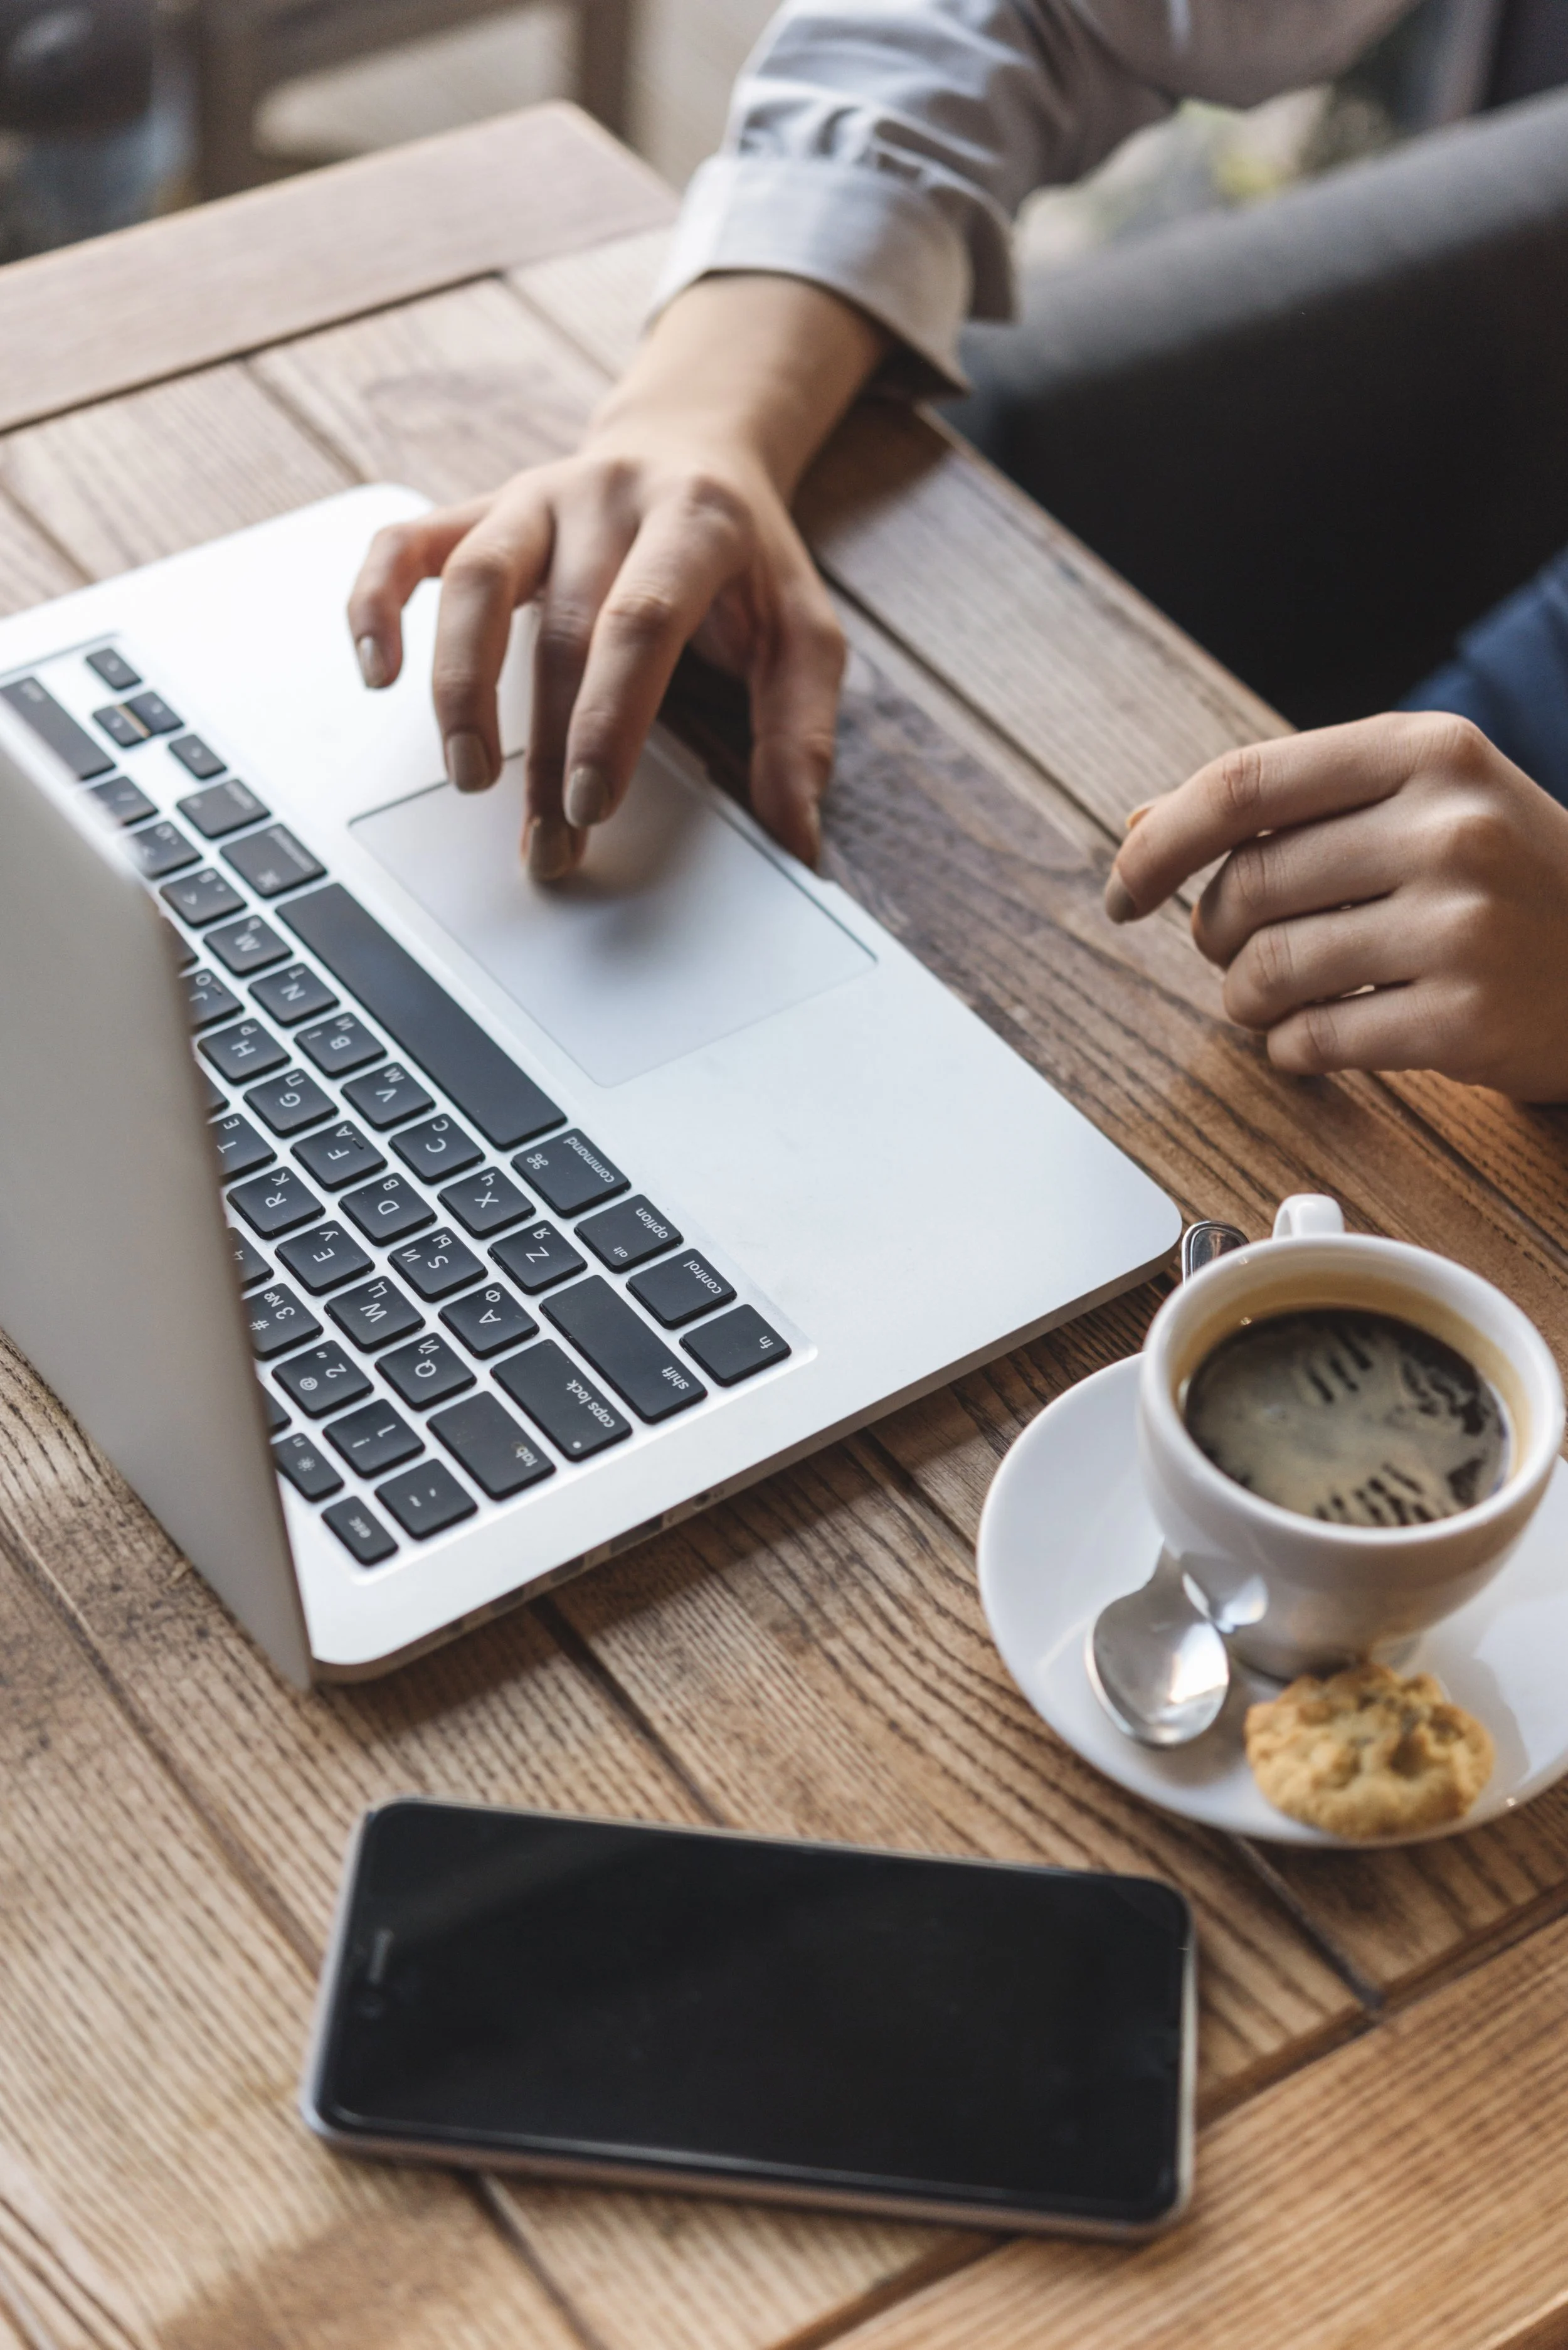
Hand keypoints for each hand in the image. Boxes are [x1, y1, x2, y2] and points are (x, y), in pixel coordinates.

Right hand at [347, 275, 886, 879]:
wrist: (694, 446)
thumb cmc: (746, 562)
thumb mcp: (804, 633)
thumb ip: (801, 734)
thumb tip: (798, 843)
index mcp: (694, 519)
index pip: (641, 620)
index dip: (609, 718)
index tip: (591, 805)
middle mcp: (605, 496)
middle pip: (560, 627)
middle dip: (545, 747)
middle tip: (545, 842)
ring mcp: (532, 496)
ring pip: (473, 582)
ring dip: (461, 685)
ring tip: (468, 775)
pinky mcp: (478, 507)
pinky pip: (405, 544)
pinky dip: (376, 602)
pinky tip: (377, 671)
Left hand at [1102, 712, 1567, 1100]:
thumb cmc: (1506, 880)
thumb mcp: (1418, 803)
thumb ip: (1287, 807)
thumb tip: (1141, 822)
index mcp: (1425, 752)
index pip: (1243, 785)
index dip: (1160, 843)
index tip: (1122, 886)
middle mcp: (1447, 827)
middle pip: (1244, 888)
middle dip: (1211, 935)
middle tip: (1233, 952)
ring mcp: (1462, 924)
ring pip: (1266, 971)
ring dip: (1244, 1000)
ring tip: (1275, 998)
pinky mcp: (1465, 1018)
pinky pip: (1312, 1041)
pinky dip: (1291, 1049)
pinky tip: (1321, 1036)